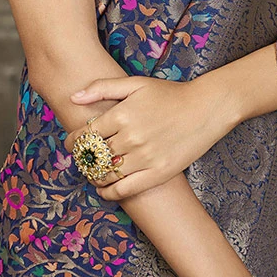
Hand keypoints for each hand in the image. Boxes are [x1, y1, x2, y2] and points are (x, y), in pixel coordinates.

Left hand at [64, 72, 236, 199]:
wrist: (205, 108)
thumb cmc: (170, 94)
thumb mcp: (136, 84)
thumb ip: (103, 87)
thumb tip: (74, 97)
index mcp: (122, 115)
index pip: (85, 135)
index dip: (73, 142)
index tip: (71, 144)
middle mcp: (131, 138)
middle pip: (94, 156)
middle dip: (83, 158)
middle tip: (83, 158)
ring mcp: (144, 158)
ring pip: (106, 174)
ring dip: (94, 176)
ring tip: (93, 172)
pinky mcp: (158, 173)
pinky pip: (125, 190)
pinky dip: (109, 193)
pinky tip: (104, 189)